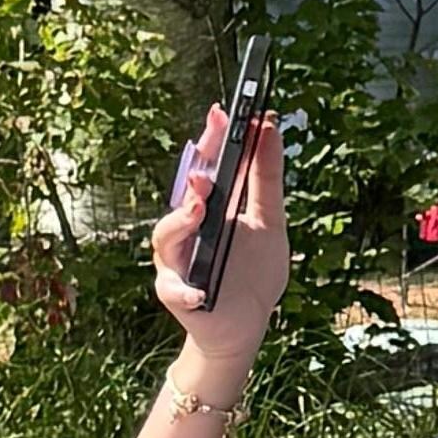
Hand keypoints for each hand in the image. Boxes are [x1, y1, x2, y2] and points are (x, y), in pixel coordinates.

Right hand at [153, 88, 290, 360]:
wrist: (247, 323)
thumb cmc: (253, 269)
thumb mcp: (270, 221)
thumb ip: (267, 179)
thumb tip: (269, 127)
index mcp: (210, 207)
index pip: (207, 167)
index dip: (212, 141)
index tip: (223, 114)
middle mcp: (187, 229)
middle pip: (182, 197)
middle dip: (193, 180)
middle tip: (207, 167)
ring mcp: (177, 261)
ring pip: (167, 238)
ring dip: (180, 223)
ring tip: (198, 211)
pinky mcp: (176, 295)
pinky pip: (175, 291)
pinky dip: (184, 291)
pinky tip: (197, 292)